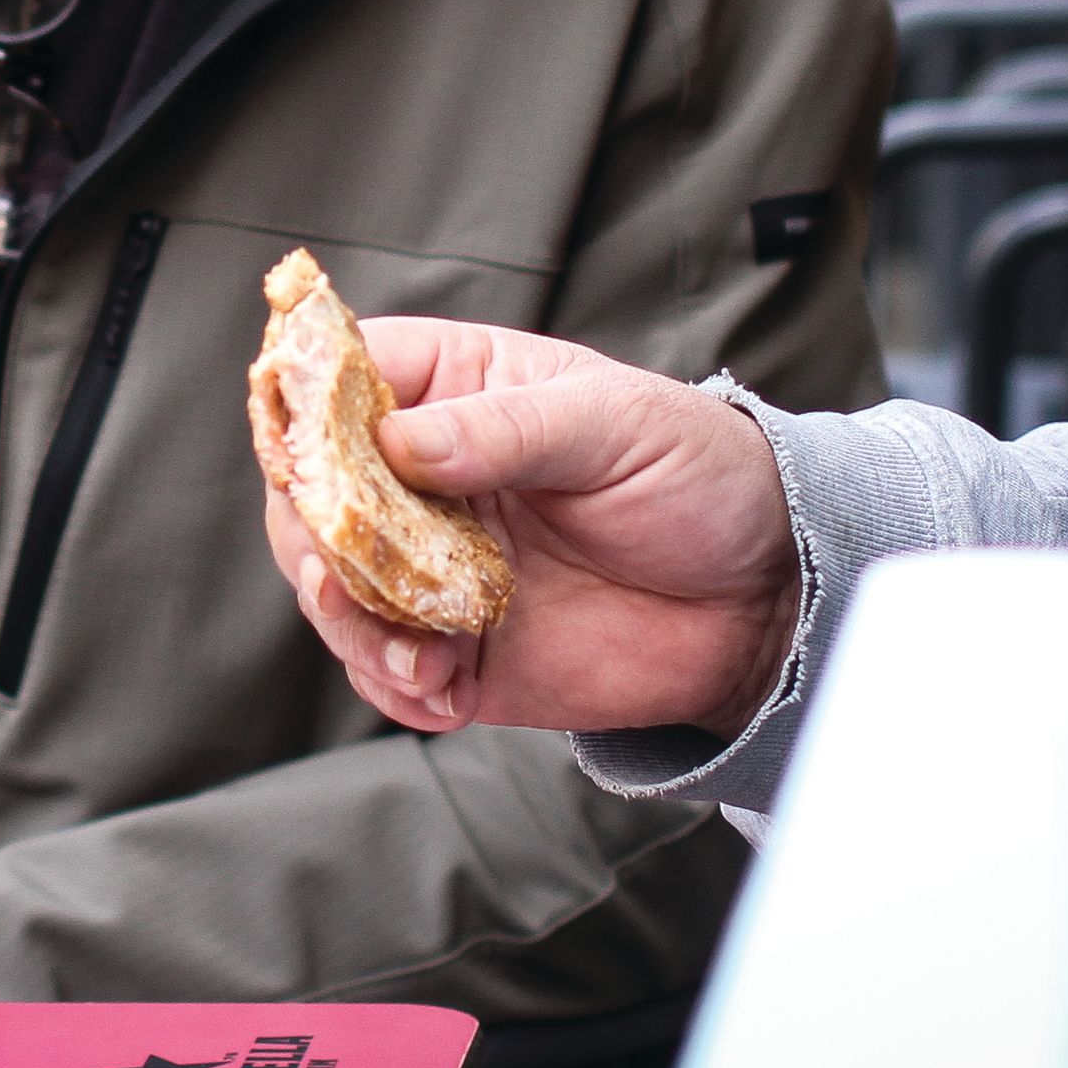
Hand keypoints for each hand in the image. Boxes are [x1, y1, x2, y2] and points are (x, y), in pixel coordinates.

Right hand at [265, 319, 799, 741]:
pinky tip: (439, 689)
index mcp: (454, 390)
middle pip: (314, 494)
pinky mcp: (460, 650)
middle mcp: (425, 478)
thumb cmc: (696, 473)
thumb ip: (502, 432)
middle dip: (314, 537)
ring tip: (408, 648)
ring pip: (335, 589)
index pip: (343, 379)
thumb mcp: (611, 424)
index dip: (305, 407)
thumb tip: (399, 444)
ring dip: (350, 622)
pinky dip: (394, 686)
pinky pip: (388, 671)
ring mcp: (435, 566)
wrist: (764, 596)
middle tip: (341, 572)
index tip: (303, 455)